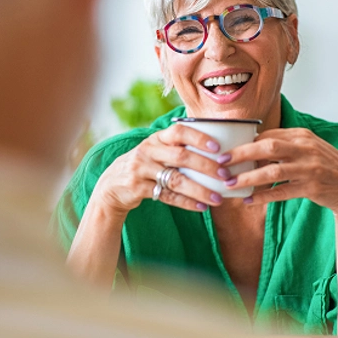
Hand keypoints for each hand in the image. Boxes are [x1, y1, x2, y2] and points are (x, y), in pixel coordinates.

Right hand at [92, 124, 229, 215]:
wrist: (112, 185)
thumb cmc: (145, 165)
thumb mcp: (156, 151)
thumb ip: (177, 148)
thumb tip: (217, 151)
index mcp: (157, 138)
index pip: (179, 131)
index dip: (198, 138)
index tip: (217, 147)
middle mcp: (148, 150)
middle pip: (181, 157)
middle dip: (206, 166)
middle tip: (225, 175)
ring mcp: (141, 169)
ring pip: (176, 179)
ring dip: (200, 189)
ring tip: (218, 198)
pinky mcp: (138, 188)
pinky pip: (167, 196)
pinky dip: (186, 202)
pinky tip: (202, 207)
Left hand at [221, 128, 337, 213]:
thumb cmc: (322, 166)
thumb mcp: (305, 149)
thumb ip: (283, 146)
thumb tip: (249, 149)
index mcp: (301, 136)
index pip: (267, 136)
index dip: (244, 144)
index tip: (226, 152)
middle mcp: (305, 148)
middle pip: (268, 147)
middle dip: (241, 154)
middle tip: (221, 163)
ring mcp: (310, 167)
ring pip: (273, 171)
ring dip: (249, 178)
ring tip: (230, 185)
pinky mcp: (313, 187)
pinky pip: (283, 192)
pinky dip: (264, 196)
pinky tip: (249, 200)